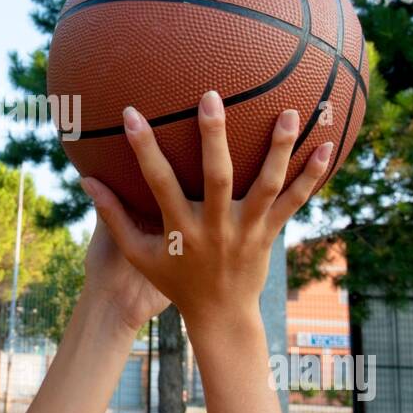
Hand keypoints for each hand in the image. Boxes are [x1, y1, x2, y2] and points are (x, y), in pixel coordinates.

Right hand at [79, 91, 331, 343]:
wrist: (220, 315)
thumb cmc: (174, 279)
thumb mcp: (138, 254)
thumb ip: (113, 216)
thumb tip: (86, 180)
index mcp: (180, 229)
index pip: (158, 182)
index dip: (143, 148)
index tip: (130, 113)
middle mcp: (215, 227)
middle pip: (217, 177)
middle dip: (213, 137)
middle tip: (210, 97)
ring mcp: (247, 230)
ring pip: (266, 185)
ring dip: (278, 149)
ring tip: (288, 112)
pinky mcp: (270, 232)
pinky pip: (295, 202)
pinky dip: (312, 177)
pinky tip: (327, 147)